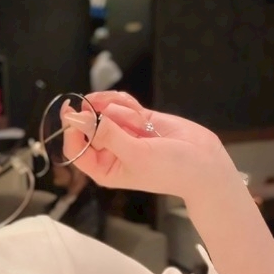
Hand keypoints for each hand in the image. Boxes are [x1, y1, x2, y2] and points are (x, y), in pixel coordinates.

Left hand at [62, 91, 243, 201]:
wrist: (202, 163)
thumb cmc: (170, 169)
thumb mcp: (135, 154)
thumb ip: (108, 136)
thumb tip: (81, 119)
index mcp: (103, 169)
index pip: (75, 148)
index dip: (71, 129)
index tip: (73, 111)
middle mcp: (109, 151)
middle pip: (88, 124)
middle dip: (100, 114)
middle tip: (114, 112)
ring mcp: (122, 133)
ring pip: (105, 109)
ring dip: (121, 110)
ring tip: (140, 121)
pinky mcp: (137, 119)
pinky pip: (121, 103)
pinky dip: (128, 104)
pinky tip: (142, 115)